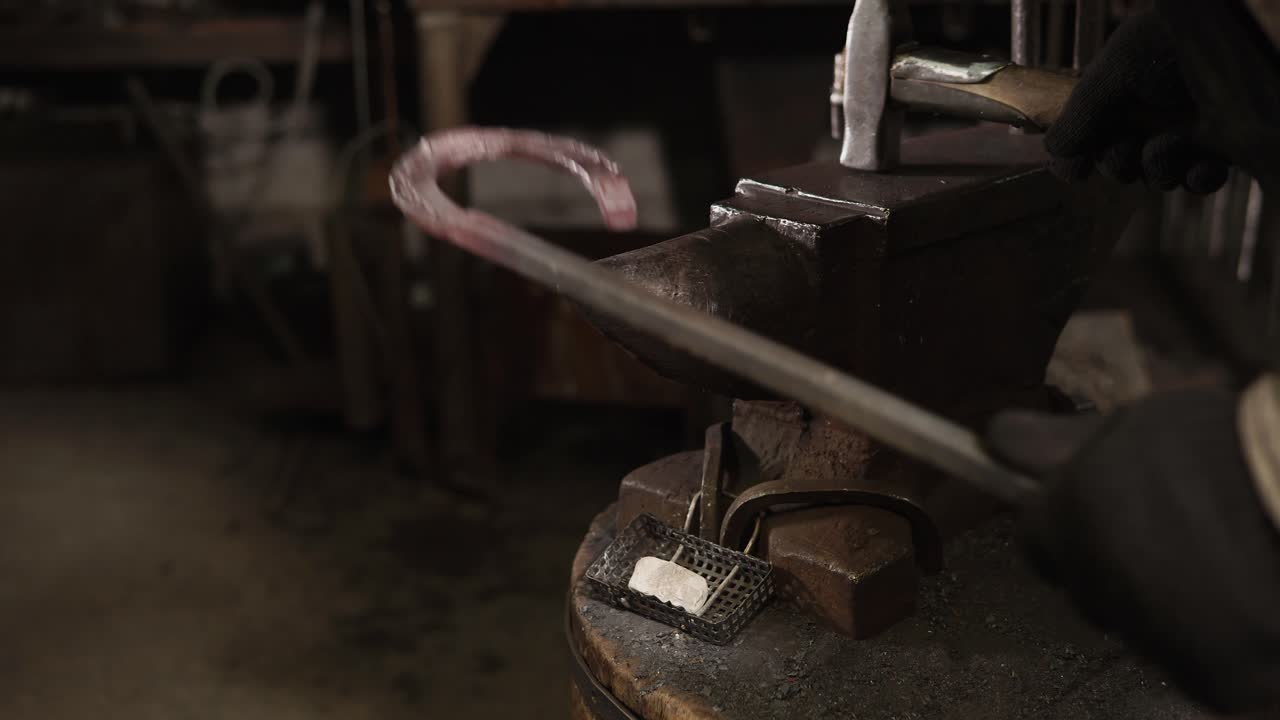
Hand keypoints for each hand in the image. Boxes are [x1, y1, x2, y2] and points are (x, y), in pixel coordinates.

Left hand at [985, 389, 1279, 712]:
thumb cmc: (1230, 448)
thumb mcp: (1138, 422)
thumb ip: (1059, 444)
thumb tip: (993, 440)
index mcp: (1070, 518)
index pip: (1034, 540)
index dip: (1065, 525)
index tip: (1100, 510)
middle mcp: (1097, 584)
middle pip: (1084, 586)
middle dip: (1112, 564)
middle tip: (1173, 532)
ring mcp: (1151, 637)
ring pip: (1136, 626)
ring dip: (1159, 602)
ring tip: (1218, 560)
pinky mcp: (1211, 683)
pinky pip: (1192, 665)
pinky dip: (1211, 642)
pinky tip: (1243, 598)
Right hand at [1046, 12, 1229, 192]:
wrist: (1225, 39)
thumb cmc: (1166, 44)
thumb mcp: (1112, 73)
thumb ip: (1080, 115)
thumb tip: (1053, 150)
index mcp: (1117, 102)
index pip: (1087, 144)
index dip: (1080, 161)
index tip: (1077, 169)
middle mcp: (1146, 120)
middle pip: (1119, 167)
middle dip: (1118, 164)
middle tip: (1126, 147)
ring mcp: (1183, 135)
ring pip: (1158, 178)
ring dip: (1157, 169)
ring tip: (1169, 144)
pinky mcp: (1219, 147)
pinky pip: (1201, 181)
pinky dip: (1198, 179)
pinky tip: (1201, 165)